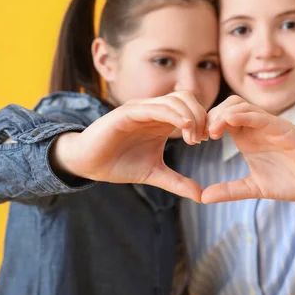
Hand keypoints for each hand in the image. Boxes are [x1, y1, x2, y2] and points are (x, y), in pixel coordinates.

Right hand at [51, 91, 207, 201]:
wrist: (87, 164)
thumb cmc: (119, 164)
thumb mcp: (154, 173)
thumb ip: (177, 182)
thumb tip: (201, 196)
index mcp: (162, 120)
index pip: (191, 107)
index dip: (203, 120)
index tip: (206, 140)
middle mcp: (153, 110)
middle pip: (187, 98)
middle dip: (200, 116)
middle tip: (201, 140)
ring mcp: (141, 109)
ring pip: (174, 99)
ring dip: (190, 116)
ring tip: (193, 138)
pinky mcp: (127, 113)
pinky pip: (154, 107)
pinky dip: (173, 114)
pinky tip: (184, 127)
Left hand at [202, 95, 294, 203]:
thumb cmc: (292, 182)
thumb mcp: (254, 187)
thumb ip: (230, 190)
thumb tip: (203, 197)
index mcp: (248, 137)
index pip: (221, 118)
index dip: (205, 124)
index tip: (194, 140)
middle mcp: (257, 127)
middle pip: (227, 106)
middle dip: (210, 116)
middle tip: (200, 136)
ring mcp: (271, 126)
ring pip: (241, 106)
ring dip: (223, 114)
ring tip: (212, 132)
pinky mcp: (285, 129)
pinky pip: (262, 116)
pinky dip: (245, 116)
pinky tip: (230, 122)